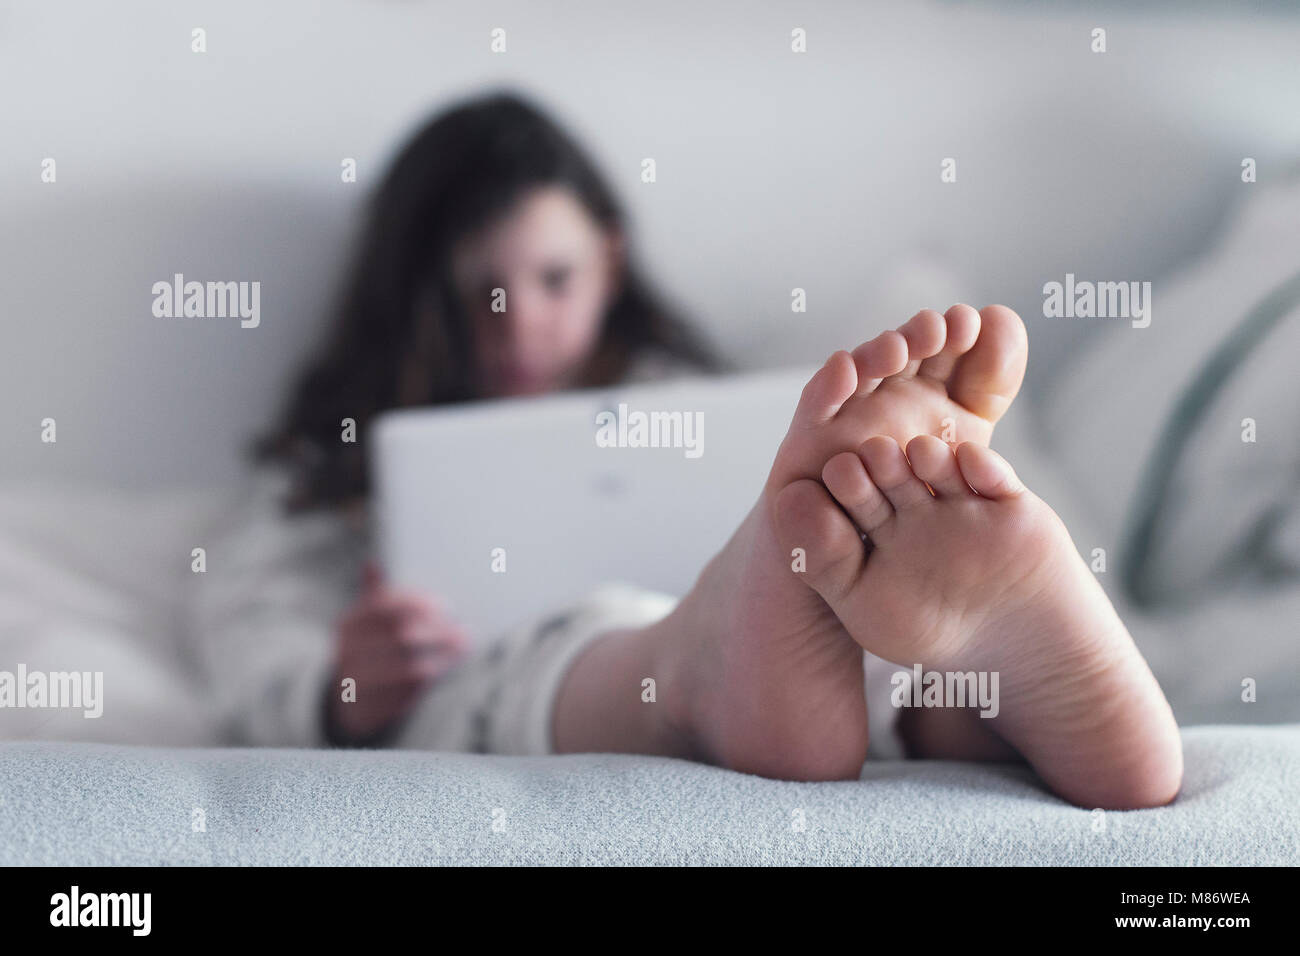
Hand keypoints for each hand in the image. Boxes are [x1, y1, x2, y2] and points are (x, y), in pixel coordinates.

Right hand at [325, 562, 466, 744]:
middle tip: (461, 630)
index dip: (416, 604)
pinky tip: (448, 670)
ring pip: (407, 668)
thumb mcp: (365, 621)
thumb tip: (373, 563)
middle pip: (399, 637)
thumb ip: (374, 594)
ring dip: (440, 658)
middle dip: (436, 632)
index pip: (384, 607)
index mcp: (349, 624)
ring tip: (461, 649)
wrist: (346, 698)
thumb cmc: (366, 649)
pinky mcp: (375, 707)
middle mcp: (349, 652)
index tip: (444, 605)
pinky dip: (432, 681)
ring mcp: (360, 682)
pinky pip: (409, 694)